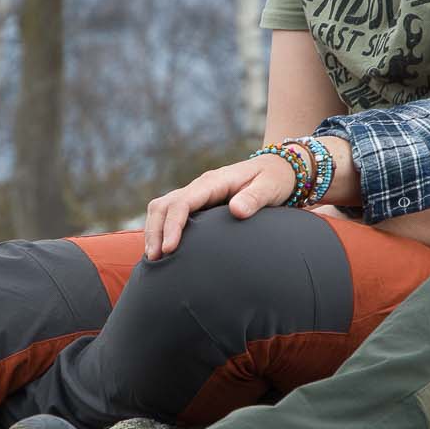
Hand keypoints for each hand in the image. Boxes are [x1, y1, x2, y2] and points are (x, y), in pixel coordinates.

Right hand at [143, 152, 298, 258]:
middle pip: (164, 205)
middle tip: (154, 259)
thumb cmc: (273, 180)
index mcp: (213, 182)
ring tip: (153, 258)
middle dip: (155, 231)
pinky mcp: (197, 204)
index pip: (183, 202)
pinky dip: (161, 230)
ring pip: (162, 208)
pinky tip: (163, 250)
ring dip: (154, 231)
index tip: (169, 248)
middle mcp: (199, 187)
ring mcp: (196, 195)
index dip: (173, 225)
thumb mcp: (269, 187)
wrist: (276, 169)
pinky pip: (171, 214)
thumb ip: (254, 199)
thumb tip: (236, 211)